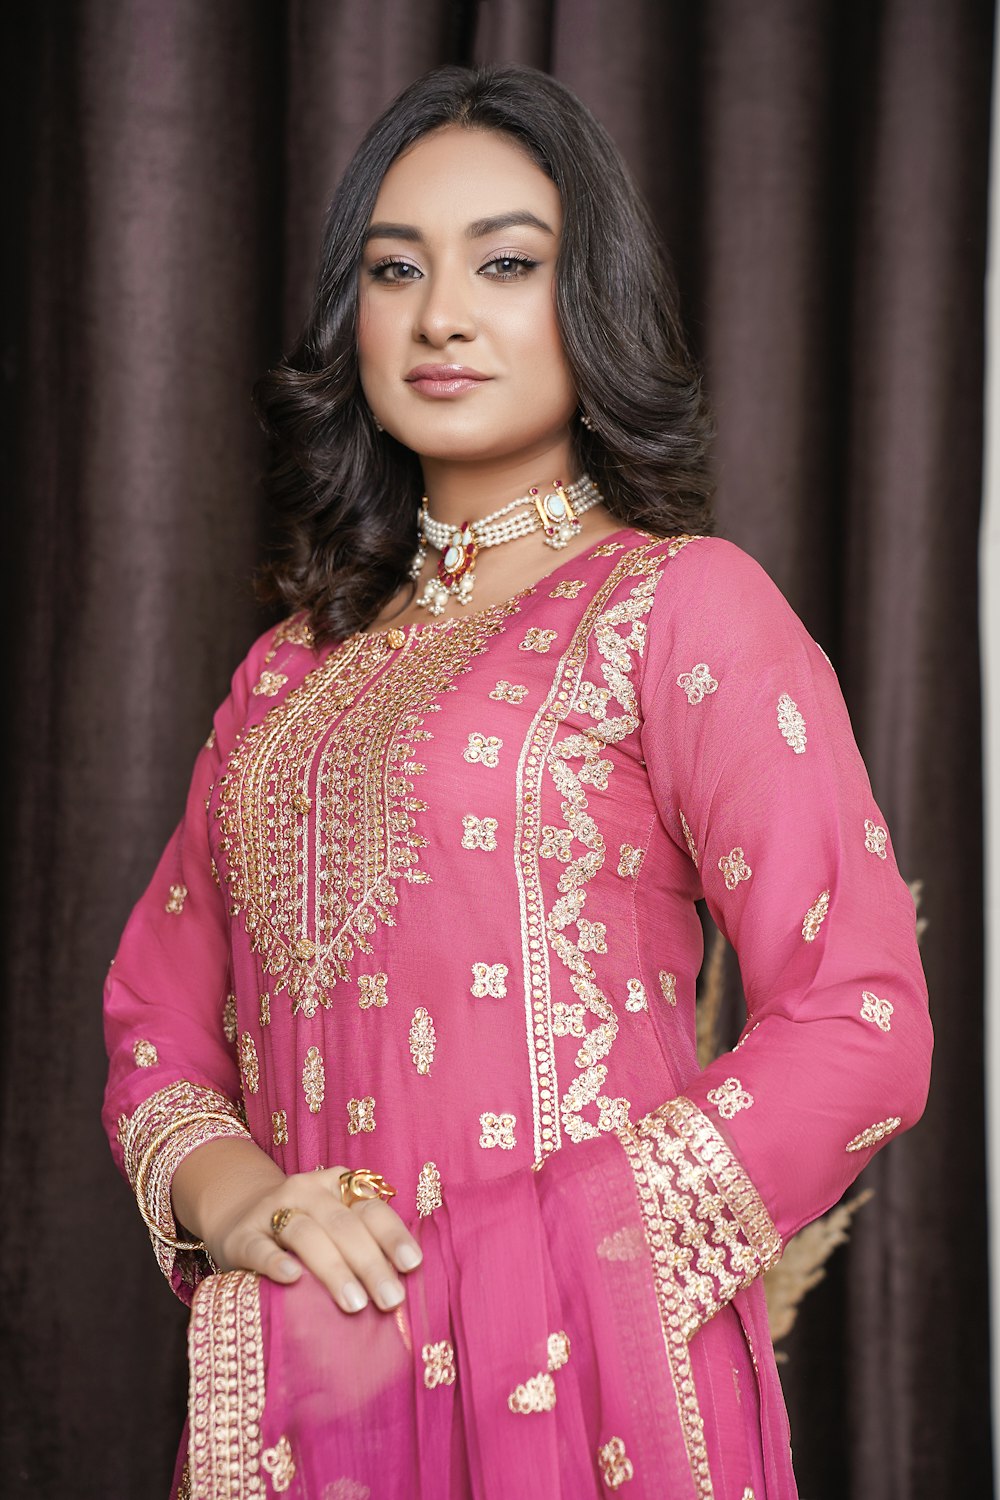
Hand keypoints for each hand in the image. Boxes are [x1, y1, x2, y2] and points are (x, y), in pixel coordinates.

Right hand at [211, 1165, 422, 1313]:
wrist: (238, 1213)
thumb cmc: (304, 1228)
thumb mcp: (334, 1224)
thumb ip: (363, 1241)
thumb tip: (404, 1284)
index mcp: (337, 1187)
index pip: (371, 1209)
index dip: (393, 1235)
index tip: (412, 1265)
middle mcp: (307, 1191)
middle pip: (344, 1225)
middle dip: (370, 1263)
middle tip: (391, 1300)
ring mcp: (272, 1211)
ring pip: (307, 1234)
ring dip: (334, 1268)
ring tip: (355, 1303)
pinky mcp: (243, 1236)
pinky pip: (261, 1248)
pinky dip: (277, 1262)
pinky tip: (293, 1279)